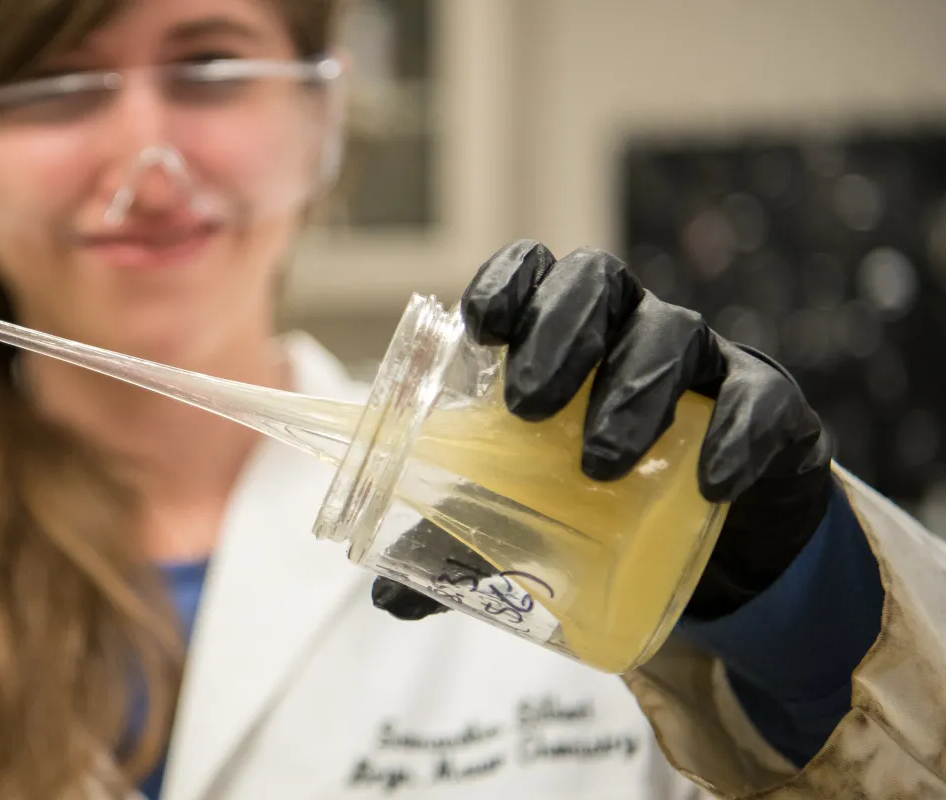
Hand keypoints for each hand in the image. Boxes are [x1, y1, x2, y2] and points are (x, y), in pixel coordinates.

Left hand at [374, 240, 832, 622]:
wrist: (721, 534)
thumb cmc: (602, 494)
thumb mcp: (528, 512)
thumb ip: (462, 540)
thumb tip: (387, 599)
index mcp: (563, 332)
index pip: (533, 270)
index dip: (507, 283)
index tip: (480, 330)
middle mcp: (630, 325)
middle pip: (598, 282)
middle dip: (559, 335)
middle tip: (528, 408)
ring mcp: (704, 360)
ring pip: (673, 334)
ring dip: (632, 392)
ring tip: (600, 466)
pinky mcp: (771, 408)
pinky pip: (759, 401)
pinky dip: (735, 436)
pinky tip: (709, 482)